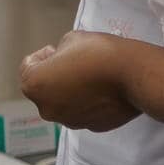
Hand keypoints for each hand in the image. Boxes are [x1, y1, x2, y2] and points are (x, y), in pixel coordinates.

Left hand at [19, 32, 148, 131]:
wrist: (135, 75)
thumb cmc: (103, 54)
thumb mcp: (72, 39)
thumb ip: (59, 52)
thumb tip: (62, 59)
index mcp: (35, 84)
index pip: (28, 66)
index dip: (43, 55)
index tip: (56, 52)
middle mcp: (47, 108)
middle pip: (44, 89)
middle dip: (56, 76)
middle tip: (75, 64)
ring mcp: (70, 120)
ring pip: (64, 103)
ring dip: (71, 91)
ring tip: (92, 76)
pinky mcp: (92, 126)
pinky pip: (84, 112)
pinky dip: (89, 103)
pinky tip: (103, 89)